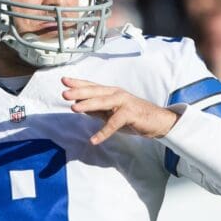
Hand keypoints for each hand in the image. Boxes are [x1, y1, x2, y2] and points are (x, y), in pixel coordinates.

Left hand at [62, 77, 178, 144]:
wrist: (157, 121)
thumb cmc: (134, 116)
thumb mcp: (112, 112)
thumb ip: (97, 110)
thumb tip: (80, 107)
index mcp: (111, 92)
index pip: (92, 86)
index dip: (78, 83)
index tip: (63, 81)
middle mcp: (117, 94)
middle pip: (95, 91)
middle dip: (79, 92)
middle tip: (64, 93)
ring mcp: (124, 103)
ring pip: (103, 102)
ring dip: (88, 105)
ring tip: (74, 108)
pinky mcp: (130, 114)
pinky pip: (114, 123)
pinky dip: (103, 132)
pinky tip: (94, 140)